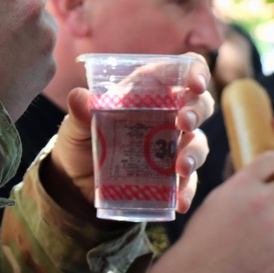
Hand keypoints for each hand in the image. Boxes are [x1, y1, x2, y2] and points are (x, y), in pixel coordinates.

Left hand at [46, 55, 213, 214]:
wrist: (74, 181)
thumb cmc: (81, 139)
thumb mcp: (76, 125)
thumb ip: (80, 112)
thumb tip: (79, 98)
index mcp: (147, 91)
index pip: (181, 71)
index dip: (195, 71)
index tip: (194, 84)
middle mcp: (166, 115)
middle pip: (199, 104)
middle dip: (196, 111)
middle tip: (184, 123)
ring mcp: (172, 146)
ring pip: (198, 142)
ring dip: (194, 153)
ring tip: (181, 168)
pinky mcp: (171, 176)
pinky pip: (189, 181)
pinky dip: (187, 190)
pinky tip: (179, 201)